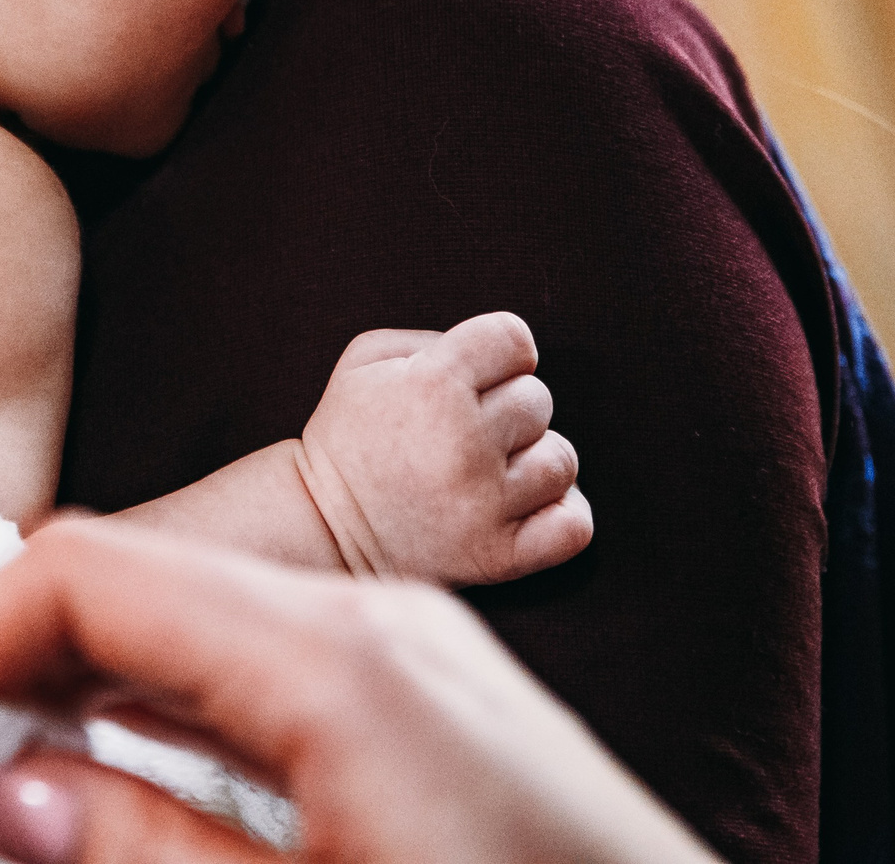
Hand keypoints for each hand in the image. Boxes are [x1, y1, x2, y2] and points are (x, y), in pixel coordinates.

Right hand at [0, 518, 714, 863]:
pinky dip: (143, 724)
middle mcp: (367, 621)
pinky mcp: (420, 708)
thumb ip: (149, 849)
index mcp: (335, 651)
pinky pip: (243, 677)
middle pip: (116, 590)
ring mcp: (402, 657)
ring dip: (53, 703)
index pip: (78, 581)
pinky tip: (94, 788)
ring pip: (172, 632)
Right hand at [293, 315, 590, 584]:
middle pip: (539, 398)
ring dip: (532, 461)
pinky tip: (523, 507)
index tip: (474, 377)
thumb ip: (435, 339)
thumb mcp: (365, 361)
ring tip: (489, 472)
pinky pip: (573, 526)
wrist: (321, 526)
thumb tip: (502, 354)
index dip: (498, 353)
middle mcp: (464, 442)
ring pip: (562, 460)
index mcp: (432, 383)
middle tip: (464, 432)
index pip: (515, 340)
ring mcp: (484, 503)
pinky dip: (560, 515)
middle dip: (506, 408)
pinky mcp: (497, 555)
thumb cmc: (350, 434)